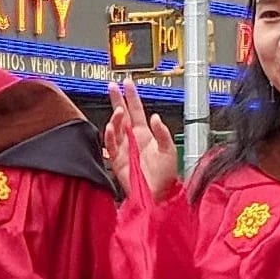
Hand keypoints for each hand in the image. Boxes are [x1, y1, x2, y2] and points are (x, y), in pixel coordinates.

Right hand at [102, 80, 180, 198]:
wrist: (157, 195)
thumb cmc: (165, 176)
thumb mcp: (169, 150)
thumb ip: (162, 132)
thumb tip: (155, 117)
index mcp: (145, 134)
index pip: (137, 110)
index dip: (132, 96)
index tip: (127, 83)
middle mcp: (132, 139)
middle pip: (122, 115)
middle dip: (117, 99)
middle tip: (111, 86)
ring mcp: (124, 149)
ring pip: (116, 128)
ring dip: (116, 118)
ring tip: (119, 110)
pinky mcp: (117, 160)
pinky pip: (110, 146)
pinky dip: (109, 136)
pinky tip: (111, 127)